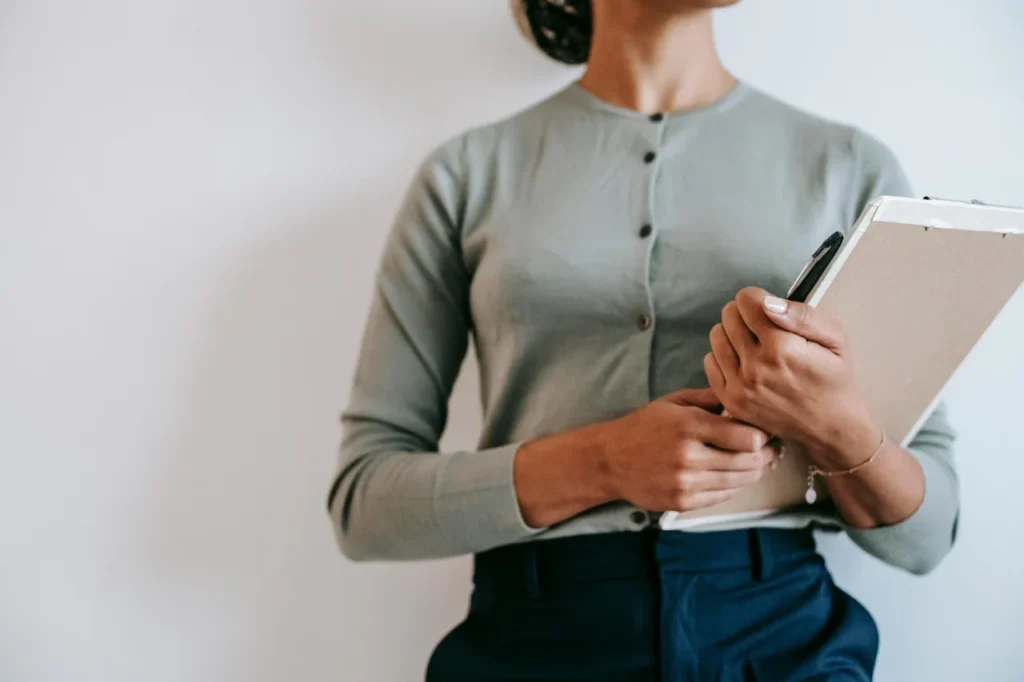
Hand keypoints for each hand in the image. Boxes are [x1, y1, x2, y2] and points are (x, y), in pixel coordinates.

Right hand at [597, 388, 776, 511]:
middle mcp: (689, 456)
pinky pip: (724, 496)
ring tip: (761, 461)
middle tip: (773, 447)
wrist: (609, 460)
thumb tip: (745, 398)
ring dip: (756, 471)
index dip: (763, 435)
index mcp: (688, 426)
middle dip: (767, 454)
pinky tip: (737, 474)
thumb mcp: (674, 402)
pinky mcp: (683, 502)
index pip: (746, 437)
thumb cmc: (643, 427)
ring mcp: (686, 483)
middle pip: (749, 461)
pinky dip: (736, 485)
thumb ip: (711, 399)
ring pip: (740, 481)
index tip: (767, 430)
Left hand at [703, 286, 880, 468]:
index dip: (758, 300)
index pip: (746, 300)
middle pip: (728, 315)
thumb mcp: (835, 339)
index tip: (769, 311)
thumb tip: (768, 303)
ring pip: (716, 336)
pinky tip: (746, 363)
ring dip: (732, 334)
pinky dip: (724, 357)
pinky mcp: (730, 401)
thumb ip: (802, 315)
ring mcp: (740, 387)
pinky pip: (710, 361)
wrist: (830, 426)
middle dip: (745, 315)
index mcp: (782, 348)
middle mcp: (757, 367)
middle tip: (764, 329)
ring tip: (755, 345)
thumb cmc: (834, 377)